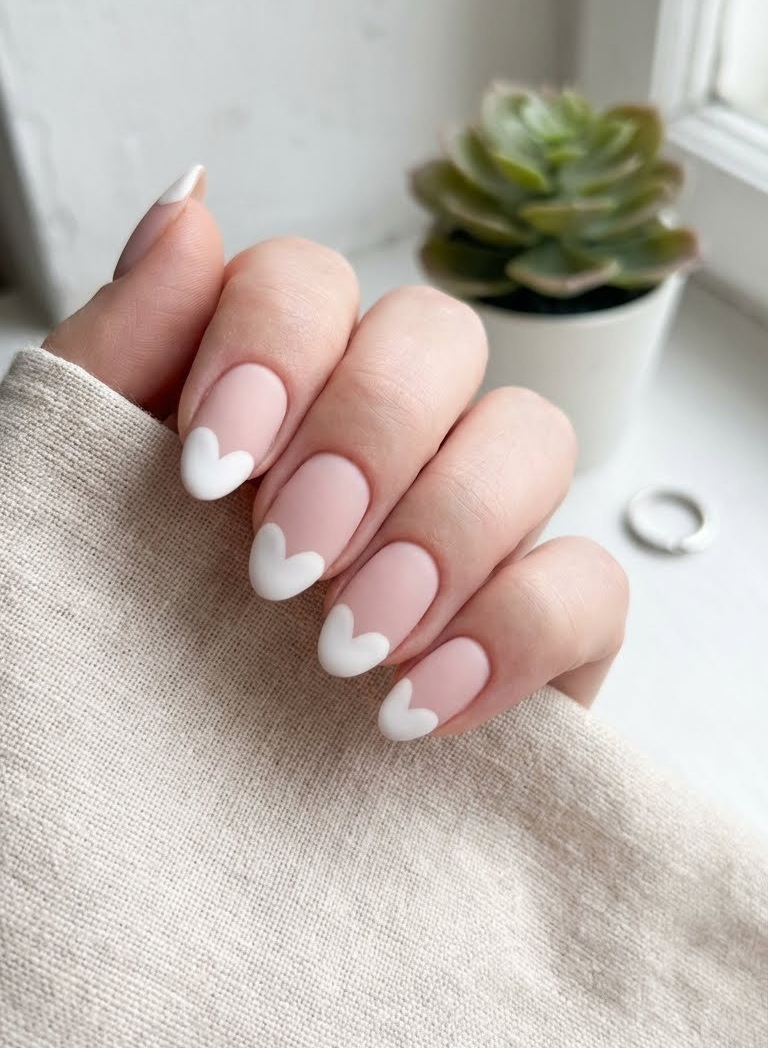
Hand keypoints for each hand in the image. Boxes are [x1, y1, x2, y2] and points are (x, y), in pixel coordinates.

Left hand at [46, 169, 627, 741]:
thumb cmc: (87, 660)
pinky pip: (589, 581)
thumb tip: (189, 201)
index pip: (311, 281)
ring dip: (442, 531)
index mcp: (265, 390)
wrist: (136, 846)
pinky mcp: (538, 632)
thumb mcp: (67, 500)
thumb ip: (122, 349)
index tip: (205, 475)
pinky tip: (417, 705)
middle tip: (280, 564)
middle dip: (367, 438)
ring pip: (531, 437)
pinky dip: (514, 629)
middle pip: (439, 335)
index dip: (275, 348)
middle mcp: (377, 439)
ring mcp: (467, 528)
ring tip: (343, 648)